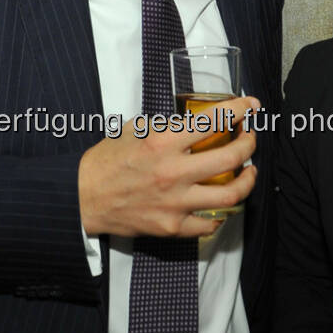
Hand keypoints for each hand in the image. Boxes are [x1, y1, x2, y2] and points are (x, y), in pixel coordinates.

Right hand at [78, 96, 259, 236]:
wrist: (82, 197)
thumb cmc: (106, 161)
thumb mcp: (133, 130)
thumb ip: (165, 126)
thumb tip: (193, 123)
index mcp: (162, 141)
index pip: (214, 120)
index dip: (239, 110)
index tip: (250, 107)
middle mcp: (173, 171)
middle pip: (232, 157)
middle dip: (249, 143)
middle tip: (250, 138)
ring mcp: (175, 202)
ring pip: (231, 195)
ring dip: (247, 180)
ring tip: (248, 172)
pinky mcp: (172, 225)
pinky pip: (208, 224)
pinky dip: (220, 214)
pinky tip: (221, 205)